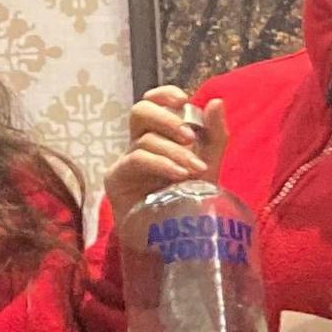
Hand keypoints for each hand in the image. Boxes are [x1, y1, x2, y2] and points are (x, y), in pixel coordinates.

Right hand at [107, 85, 228, 227]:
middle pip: (140, 111)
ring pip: (144, 139)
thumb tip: (215, 101)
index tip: (182, 100)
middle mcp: (139, 143)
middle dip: (166, 118)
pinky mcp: (116, 178)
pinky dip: (161, 163)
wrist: (175, 237)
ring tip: (194, 169)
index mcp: (159, 135)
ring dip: (174, 151)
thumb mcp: (209, 163)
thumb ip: (214, 135)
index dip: (163, 94)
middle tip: (190, 136)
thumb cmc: (189, 199)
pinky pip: (136, 159)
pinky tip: (178, 174)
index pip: (152, 102)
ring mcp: (125, 160)